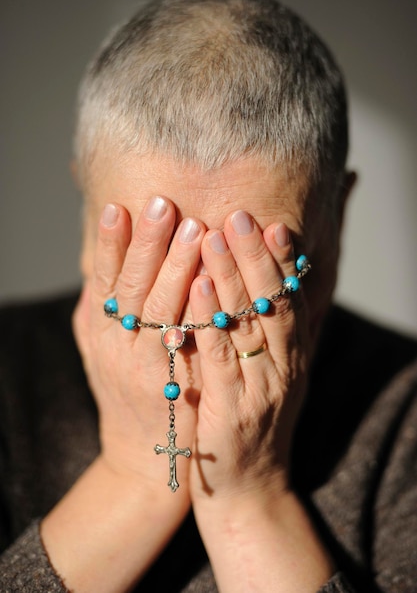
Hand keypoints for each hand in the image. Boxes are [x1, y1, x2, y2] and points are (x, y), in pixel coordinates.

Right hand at [73, 197, 205, 492]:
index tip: (118, 207)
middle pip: (132, 287)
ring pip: (160, 310)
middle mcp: (118, 348)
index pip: (104, 281)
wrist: (145, 459)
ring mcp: (146, 367)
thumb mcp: (101, 355)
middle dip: (147, 244)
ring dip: (176, 267)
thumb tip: (97, 273)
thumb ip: (97, 315)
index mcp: (101, 335)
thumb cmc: (127, 396)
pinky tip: (210, 280)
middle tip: (162, 204)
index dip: (110, 245)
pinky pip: (188, 341)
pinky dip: (198, 309)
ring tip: (194, 228)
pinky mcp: (175, 386)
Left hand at [187, 211, 333, 591]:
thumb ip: (273, 333)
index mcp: (292, 355)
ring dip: (230, 276)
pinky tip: (199, 286)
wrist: (248, 484)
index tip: (269, 223)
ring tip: (213, 235)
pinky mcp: (231, 407)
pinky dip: (211, 318)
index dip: (280, 261)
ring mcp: (258, 386)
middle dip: (254, 256)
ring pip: (246, 323)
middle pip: (270, 302)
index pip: (290, 299)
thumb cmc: (255, 419)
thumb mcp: (274, 373)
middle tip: (238, 215)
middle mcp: (282, 366)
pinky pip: (220, 354)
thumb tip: (273, 286)